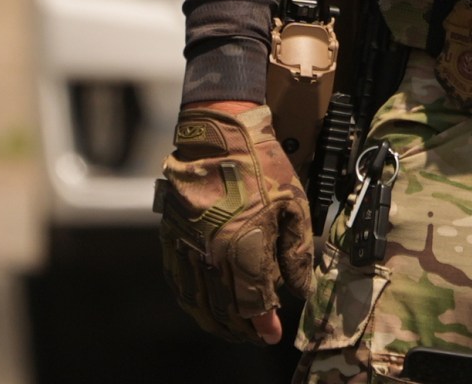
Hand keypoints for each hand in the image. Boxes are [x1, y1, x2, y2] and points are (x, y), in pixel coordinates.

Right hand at [156, 102, 314, 345]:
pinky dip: (191, 300)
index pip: (253, 301)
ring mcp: (188, 247)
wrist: (217, 136)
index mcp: (244, 246)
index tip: (273, 334)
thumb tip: (299, 288)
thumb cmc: (260, 165)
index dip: (264, 322)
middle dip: (242, 327)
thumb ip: (297, 251)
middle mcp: (212, 254)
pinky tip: (203, 306)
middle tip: (256, 335)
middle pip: (225, 308)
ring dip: (216, 320)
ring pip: (198, 300)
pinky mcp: (172, 238)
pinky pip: (178, 281)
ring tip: (232, 328)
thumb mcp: (293, 204)